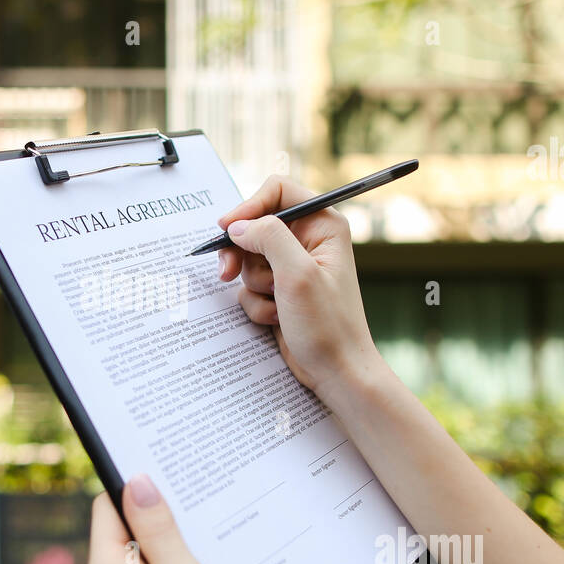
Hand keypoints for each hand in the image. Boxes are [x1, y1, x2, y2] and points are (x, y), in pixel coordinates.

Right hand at [217, 174, 375, 396]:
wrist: (337, 371)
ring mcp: (293, 267)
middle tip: (226, 271)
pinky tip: (276, 319)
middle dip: (243, 253)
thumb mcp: (298, 275)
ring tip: (275, 303)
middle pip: (256, 226)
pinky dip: (256, 303)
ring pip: (249, 259)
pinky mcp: (281, 290)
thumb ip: (269, 238)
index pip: (278, 192)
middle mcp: (309, 240)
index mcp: (323, 225)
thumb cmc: (329, 326)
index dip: (249, 207)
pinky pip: (250, 286)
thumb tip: (238, 227)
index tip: (226, 229)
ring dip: (254, 284)